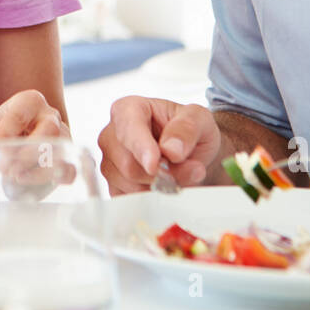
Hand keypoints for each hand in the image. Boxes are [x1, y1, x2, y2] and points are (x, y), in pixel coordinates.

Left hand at [0, 90, 70, 192]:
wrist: (18, 137)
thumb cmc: (3, 131)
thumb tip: (1, 157)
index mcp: (30, 102)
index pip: (19, 116)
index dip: (5, 135)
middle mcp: (51, 116)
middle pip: (49, 130)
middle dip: (26, 153)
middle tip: (7, 168)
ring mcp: (63, 136)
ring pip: (59, 151)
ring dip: (36, 169)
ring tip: (16, 177)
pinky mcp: (68, 159)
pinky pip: (69, 171)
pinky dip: (53, 179)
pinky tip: (34, 182)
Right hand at [97, 96, 220, 194]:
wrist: (191, 153)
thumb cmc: (190, 130)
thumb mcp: (199, 119)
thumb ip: (187, 129)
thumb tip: (172, 150)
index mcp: (128, 109)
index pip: (128, 128)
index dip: (141, 148)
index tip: (154, 165)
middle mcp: (111, 135)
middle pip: (129, 164)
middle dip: (162, 173)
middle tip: (191, 169)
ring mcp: (110, 162)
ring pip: (130, 185)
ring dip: (161, 187)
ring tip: (179, 174)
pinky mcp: (114, 186)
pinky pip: (130, 200)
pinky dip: (153, 198)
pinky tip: (164, 185)